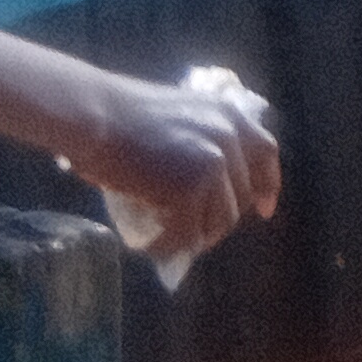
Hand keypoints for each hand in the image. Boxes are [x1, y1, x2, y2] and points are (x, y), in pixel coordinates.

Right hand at [76, 67, 281, 251]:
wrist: (94, 116)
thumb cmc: (120, 114)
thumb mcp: (179, 114)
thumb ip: (200, 139)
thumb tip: (206, 186)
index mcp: (228, 114)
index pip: (265, 154)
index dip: (266, 185)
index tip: (264, 209)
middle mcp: (228, 136)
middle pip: (241, 196)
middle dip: (220, 219)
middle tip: (195, 231)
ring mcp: (213, 162)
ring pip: (220, 220)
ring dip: (198, 236)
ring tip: (172, 240)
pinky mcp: (191, 188)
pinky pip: (189, 233)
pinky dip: (171, 246)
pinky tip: (154, 247)